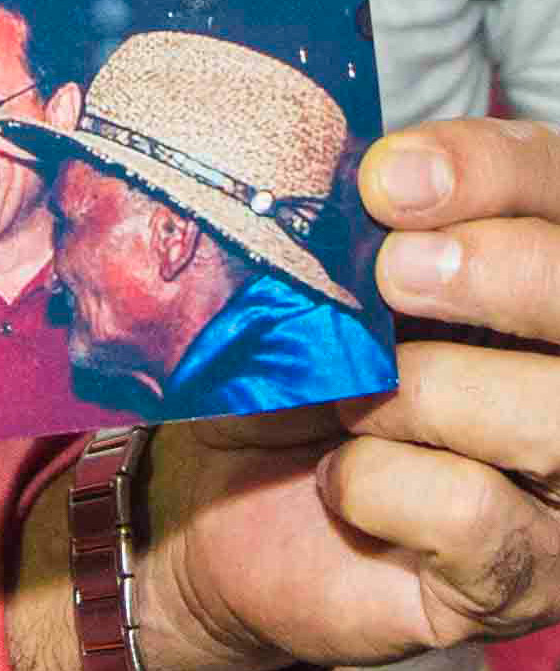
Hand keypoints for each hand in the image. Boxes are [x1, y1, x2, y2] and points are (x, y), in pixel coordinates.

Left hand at [8, 118, 559, 669]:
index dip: (491, 171)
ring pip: (552, 414)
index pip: (557, 187)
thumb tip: (357, 172)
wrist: (217, 500)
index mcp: (520, 274)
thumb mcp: (295, 284)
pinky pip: (476, 513)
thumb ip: (336, 225)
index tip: (387, 180)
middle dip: (498, 270)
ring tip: (347, 403)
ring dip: (422, 394)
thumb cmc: (278, 376)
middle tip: (393, 276)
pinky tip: (340, 484)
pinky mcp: (521, 573)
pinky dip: (382, 486)